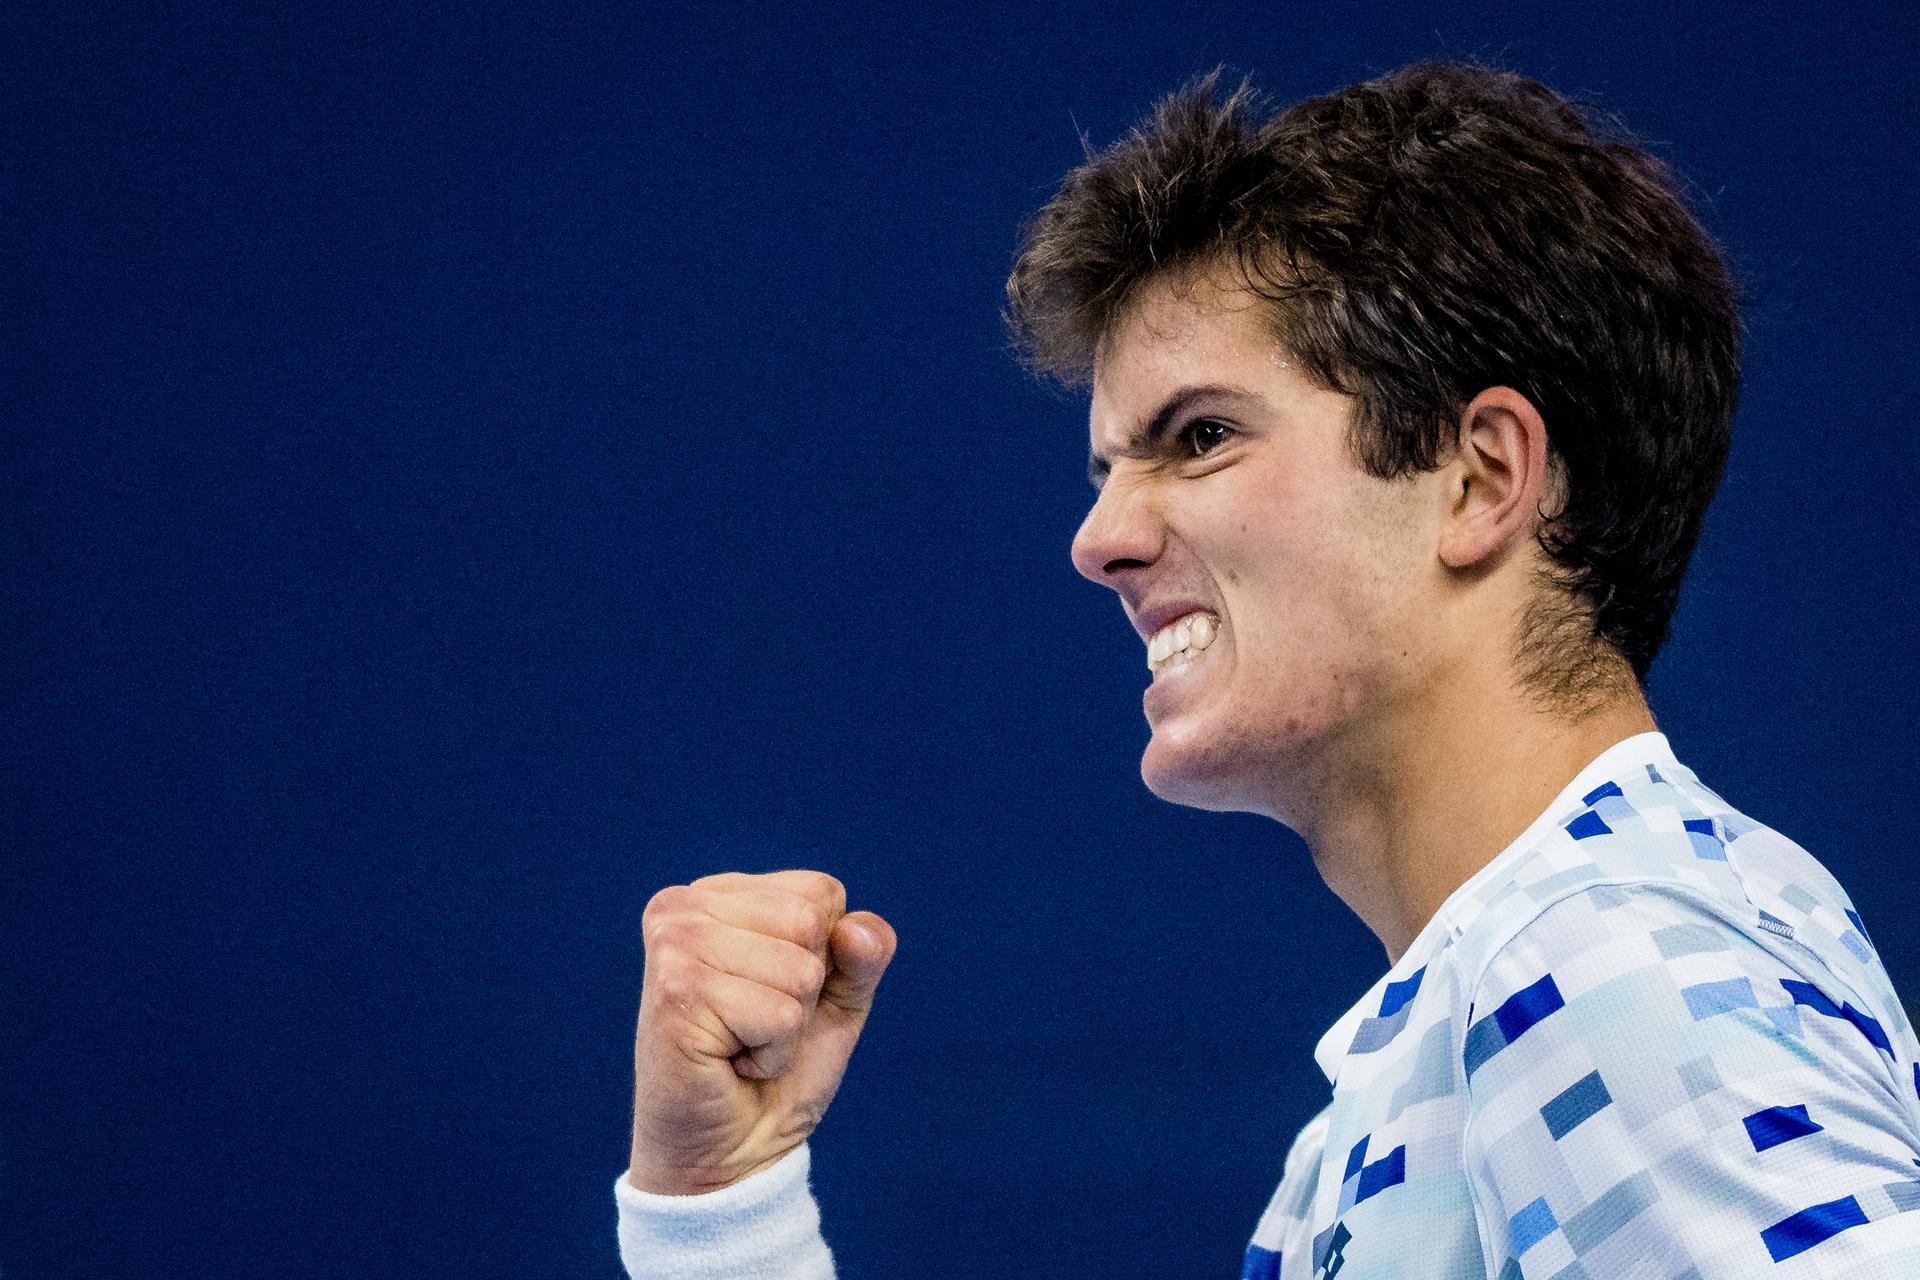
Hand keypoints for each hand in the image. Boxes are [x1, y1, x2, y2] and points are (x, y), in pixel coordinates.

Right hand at [627, 869, 896, 1194]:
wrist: (731, 1155)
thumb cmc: (779, 1071)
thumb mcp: (837, 999)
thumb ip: (863, 953)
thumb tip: (855, 928)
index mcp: (719, 894)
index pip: (821, 891)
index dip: (824, 955)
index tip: (773, 994)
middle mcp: (685, 908)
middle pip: (810, 922)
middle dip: (805, 989)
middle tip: (756, 1025)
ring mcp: (675, 946)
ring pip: (799, 969)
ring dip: (788, 1026)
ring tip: (741, 1045)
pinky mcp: (677, 994)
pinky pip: (779, 1015)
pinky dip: (772, 1054)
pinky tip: (731, 1064)